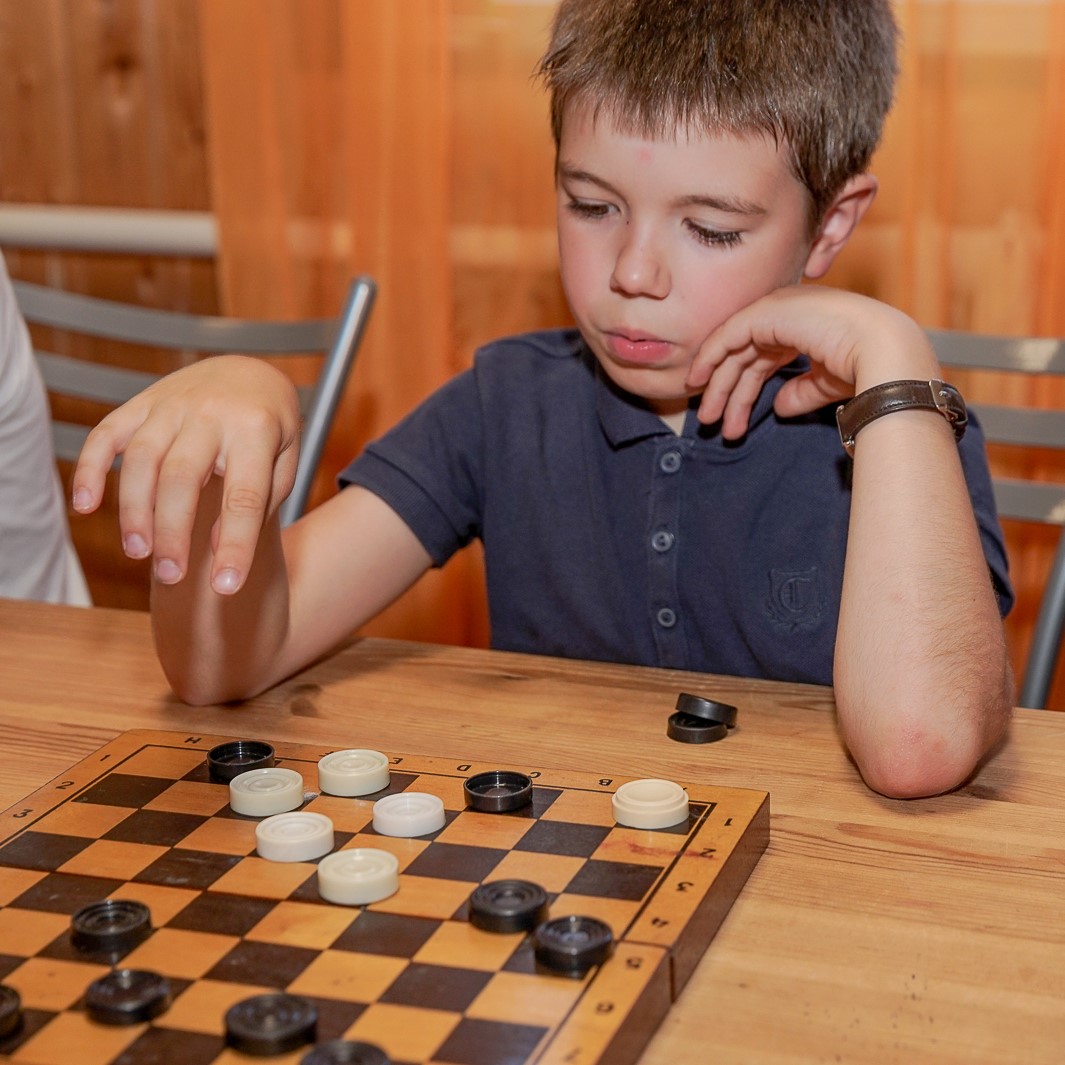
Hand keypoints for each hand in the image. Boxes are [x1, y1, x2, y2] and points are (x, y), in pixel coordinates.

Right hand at [72, 355, 300, 593]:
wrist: (250, 370)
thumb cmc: (271, 429)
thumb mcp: (284, 460)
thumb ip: (258, 501)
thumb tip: (213, 545)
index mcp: (256, 429)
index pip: (245, 496)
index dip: (235, 545)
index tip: (225, 588)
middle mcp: (211, 414)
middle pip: (182, 478)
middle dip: (173, 532)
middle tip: (170, 576)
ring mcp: (172, 405)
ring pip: (141, 459)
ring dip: (133, 510)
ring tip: (138, 554)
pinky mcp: (142, 403)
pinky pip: (106, 433)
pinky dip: (90, 468)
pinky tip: (85, 506)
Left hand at [685, 285, 936, 437]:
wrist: (882, 351)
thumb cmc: (866, 367)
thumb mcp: (826, 383)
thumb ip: (800, 391)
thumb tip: (779, 408)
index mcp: (805, 326)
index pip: (763, 357)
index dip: (744, 387)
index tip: (729, 416)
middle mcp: (789, 313)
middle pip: (745, 356)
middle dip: (727, 392)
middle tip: (711, 422)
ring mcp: (777, 308)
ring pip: (733, 349)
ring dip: (717, 384)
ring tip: (707, 418)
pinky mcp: (766, 312)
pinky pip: (728, 336)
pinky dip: (710, 357)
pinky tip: (698, 382)